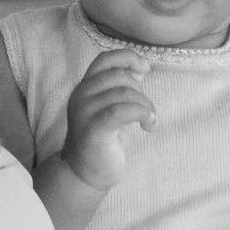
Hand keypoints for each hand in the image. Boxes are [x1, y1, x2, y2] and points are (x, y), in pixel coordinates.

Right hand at [58, 48, 155, 190]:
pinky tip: (148, 124)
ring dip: (145, 105)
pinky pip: (121, 111)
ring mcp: (84, 112)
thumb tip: (140, 66)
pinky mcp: (92, 130)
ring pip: (123, 93)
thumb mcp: (113, 106)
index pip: (105, 59)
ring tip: (149, 120)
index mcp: (85, 87)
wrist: (87, 172)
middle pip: (118, 76)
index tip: (145, 68)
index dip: (128, 57)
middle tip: (147, 109)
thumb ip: (122, 86)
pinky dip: (141, 113)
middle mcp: (80, 95)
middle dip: (141, 90)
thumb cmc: (104, 139)